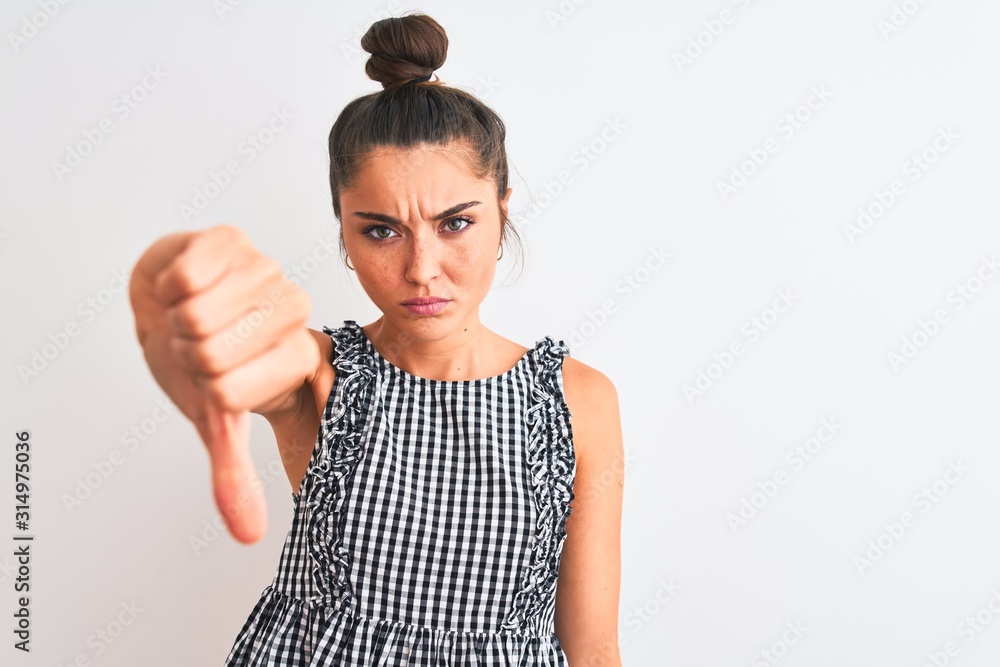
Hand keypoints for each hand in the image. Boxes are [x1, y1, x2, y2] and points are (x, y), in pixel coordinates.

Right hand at [129, 225, 318, 542]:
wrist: (169, 298)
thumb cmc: (196, 357)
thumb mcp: (214, 414)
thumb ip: (233, 471)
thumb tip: (249, 537)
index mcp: (299, 357)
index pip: (230, 392)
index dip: (203, 386)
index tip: (213, 376)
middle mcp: (294, 312)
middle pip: (209, 354)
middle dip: (186, 352)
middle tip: (198, 342)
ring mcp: (267, 271)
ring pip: (194, 315)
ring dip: (175, 318)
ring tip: (192, 313)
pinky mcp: (234, 239)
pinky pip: (185, 277)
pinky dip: (166, 286)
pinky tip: (185, 285)